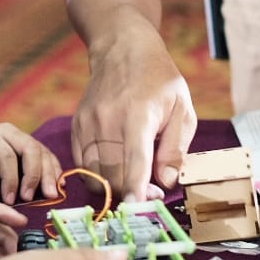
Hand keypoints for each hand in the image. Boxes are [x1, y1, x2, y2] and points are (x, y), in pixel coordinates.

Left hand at [0, 123, 60, 204]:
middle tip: (32, 197)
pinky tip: (58, 185)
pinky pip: (47, 155)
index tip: (10, 201)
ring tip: (51, 195)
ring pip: (42, 151)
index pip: (6, 156)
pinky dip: (54, 170)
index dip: (10, 179)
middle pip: (29, 148)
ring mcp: (22, 136)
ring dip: (49, 174)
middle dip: (34, 175)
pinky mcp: (31, 144)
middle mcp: (8, 132)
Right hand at [71, 26, 194, 201]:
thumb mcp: (182, 109)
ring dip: (114, 188)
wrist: (122, 48)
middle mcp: (108, 121)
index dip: (135, 191)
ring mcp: (88, 123)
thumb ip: (175, 149)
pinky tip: (116, 171)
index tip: (138, 210)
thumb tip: (166, 183)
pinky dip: (98, 176)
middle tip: (150, 194)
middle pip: (112, 175)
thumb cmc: (159, 79)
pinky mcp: (78, 126)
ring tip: (135, 183)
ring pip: (94, 173)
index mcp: (138, 116)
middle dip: (131, 195)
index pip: (134, 163)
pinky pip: (83, 163)